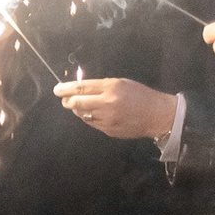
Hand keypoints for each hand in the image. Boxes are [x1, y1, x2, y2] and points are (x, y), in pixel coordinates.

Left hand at [53, 77, 177, 140]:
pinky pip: (92, 123)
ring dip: (79, 110)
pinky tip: (97, 114)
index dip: (65, 89)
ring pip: (82, 115)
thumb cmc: (140, 95)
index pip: (81, 88)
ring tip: (84, 105)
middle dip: (68, 101)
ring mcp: (107, 119)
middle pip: (76, 103)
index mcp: (111, 88)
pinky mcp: (108, 130)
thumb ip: (101, 85)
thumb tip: (80, 88)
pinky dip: (90, 118)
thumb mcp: (122, 83)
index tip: (57, 90)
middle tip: (66, 99)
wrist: (158, 115)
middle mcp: (107, 104)